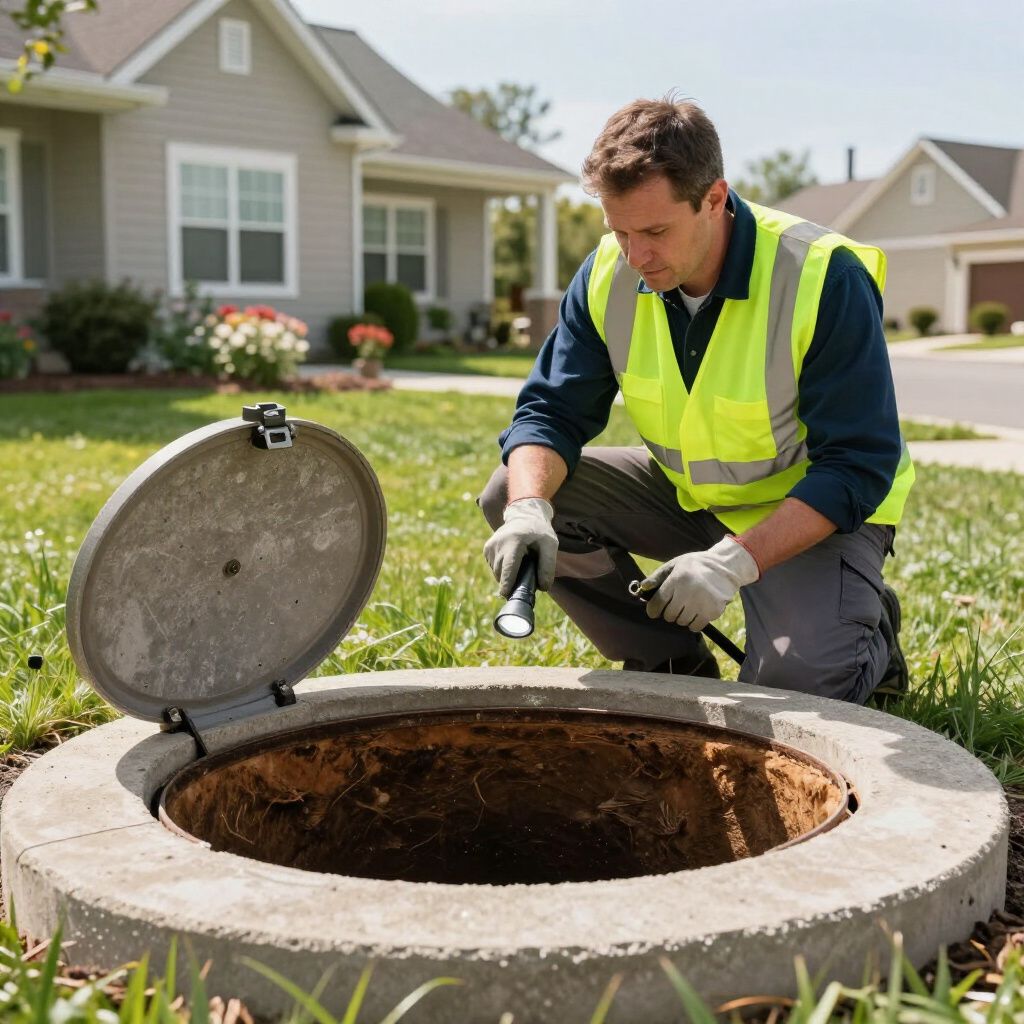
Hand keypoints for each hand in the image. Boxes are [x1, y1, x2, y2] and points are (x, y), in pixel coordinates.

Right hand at [483, 497, 557, 596]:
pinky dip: (503, 569)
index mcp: (514, 541)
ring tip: (521, 566)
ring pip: (497, 572)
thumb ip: (548, 565)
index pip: (508, 566)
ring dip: (507, 576)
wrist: (524, 515)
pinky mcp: (487, 549)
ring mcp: (490, 546)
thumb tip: (543, 588)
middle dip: (512, 582)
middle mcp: (498, 543)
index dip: (507, 582)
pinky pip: (494, 567)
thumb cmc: (539, 531)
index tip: (506, 595)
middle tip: (526, 581)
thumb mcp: (550, 545)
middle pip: (502, 573)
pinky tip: (513, 561)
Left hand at [640, 537, 759, 630]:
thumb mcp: (676, 564)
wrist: (726, 567)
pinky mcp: (713, 611)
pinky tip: (697, 611)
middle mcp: (688, 592)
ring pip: (682, 622)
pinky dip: (694, 622)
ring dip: (682, 617)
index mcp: (677, 579)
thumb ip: (658, 576)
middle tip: (676, 605)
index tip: (654, 612)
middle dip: (670, 612)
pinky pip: (696, 626)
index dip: (653, 610)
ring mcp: (701, 603)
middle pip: (670, 615)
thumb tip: (642, 588)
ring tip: (688, 606)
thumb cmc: (696, 565)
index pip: (658, 602)